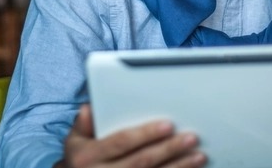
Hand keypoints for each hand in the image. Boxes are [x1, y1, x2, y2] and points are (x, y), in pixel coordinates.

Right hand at [54, 104, 206, 167]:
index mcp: (88, 157)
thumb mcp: (73, 142)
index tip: (168, 125)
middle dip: (169, 149)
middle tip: (191, 138)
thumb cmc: (79, 162)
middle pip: (142, 161)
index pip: (122, 142)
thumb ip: (83, 124)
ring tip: (198, 156)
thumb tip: (90, 109)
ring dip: (178, 167)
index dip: (146, 133)